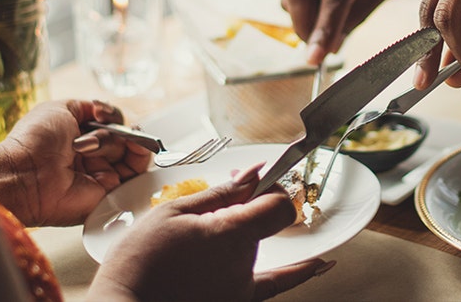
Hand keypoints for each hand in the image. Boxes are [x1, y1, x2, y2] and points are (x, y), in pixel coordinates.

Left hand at [0, 99, 152, 226]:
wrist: (25, 173)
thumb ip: (87, 107)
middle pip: (123, 136)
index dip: (111, 116)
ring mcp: (102, 174)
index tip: (100, 113)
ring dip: (116, 140)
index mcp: (79, 138)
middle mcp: (92, 157)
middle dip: (113, 129)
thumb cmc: (36, 140)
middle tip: (95, 132)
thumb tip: (105, 111)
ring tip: (90, 146)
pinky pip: (137, 172)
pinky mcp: (111, 191)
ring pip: (130, 149)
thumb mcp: (60, 109)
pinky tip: (133, 144)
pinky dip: (140, 153)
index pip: (110, 124)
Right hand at [89, 163, 331, 300]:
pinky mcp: (236, 301)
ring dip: (245, 230)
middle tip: (221, 196)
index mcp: (230, 235)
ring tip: (213, 228)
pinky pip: (276, 285)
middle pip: (263, 222)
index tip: (258, 179)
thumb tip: (255, 172)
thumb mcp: (174, 213)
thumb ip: (221, 193)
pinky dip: (298, 272)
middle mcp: (244, 264)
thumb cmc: (140, 260)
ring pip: (256, 246)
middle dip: (247, 204)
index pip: (278, 204)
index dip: (271, 187)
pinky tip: (321, 263)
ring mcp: (242, 287)